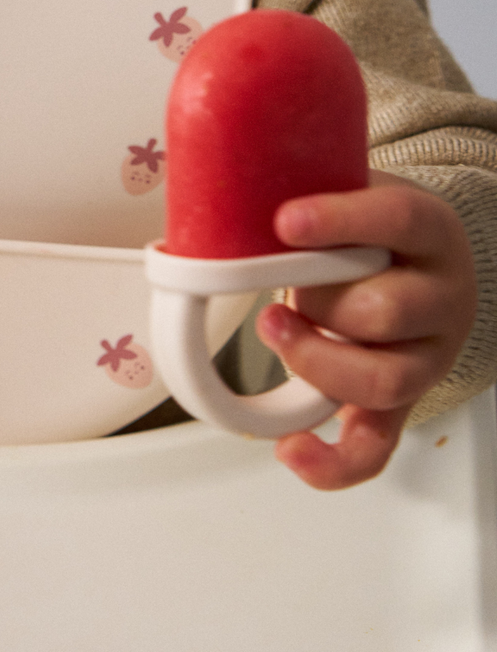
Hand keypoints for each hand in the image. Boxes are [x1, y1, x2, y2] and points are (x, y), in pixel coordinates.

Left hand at [257, 171, 476, 489]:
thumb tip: (211, 198)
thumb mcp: (346, 191)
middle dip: (320, 305)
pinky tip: (291, 449)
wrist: (417, 258)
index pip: (397, 220)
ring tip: (276, 332)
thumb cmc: (366, 229)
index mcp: (427, 231)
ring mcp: (425, 355)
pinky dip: (334, 460)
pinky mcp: (402, 403)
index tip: (284, 221)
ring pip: (386, 379)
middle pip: (388, 311)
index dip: (341, 221)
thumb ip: (299, 191)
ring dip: (317, 363)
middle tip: (275, 296)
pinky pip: (376, 446)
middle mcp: (440, 297)